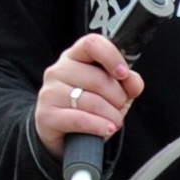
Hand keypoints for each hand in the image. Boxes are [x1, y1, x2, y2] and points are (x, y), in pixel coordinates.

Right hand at [33, 33, 144, 153]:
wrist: (65, 135)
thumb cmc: (90, 108)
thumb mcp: (114, 93)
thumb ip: (127, 83)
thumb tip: (133, 80)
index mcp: (75, 56)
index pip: (92, 44)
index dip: (112, 57)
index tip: (123, 73)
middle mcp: (58, 70)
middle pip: (98, 78)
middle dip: (117, 97)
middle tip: (119, 108)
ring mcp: (50, 92)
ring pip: (91, 102)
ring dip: (111, 115)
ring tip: (113, 122)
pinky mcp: (46, 115)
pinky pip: (80, 119)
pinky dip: (99, 126)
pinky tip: (107, 129)